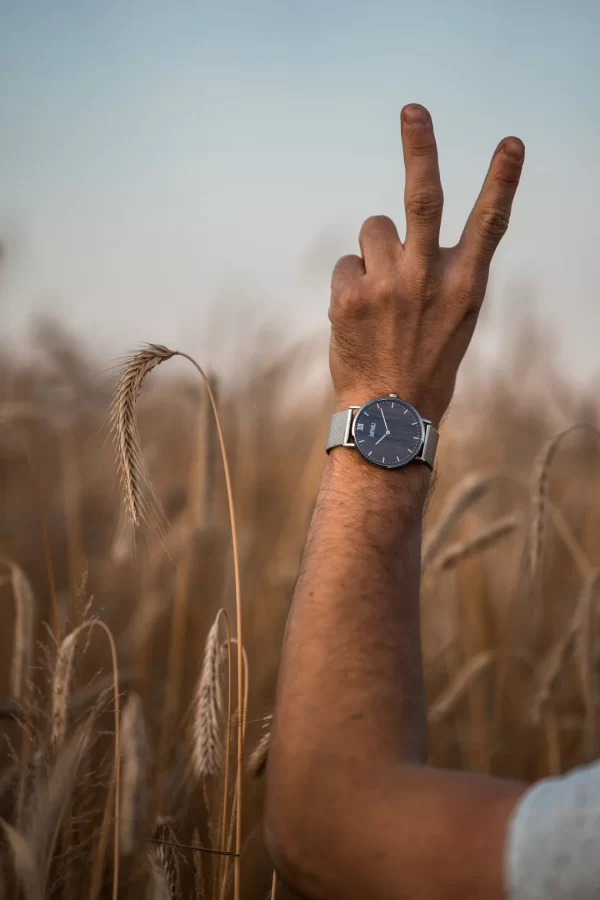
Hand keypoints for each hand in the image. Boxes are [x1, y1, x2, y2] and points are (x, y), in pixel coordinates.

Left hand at [329, 104, 523, 425]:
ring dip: (373, 251)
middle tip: (413, 111)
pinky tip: (358, 316)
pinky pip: (346, 263)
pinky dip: (350, 281)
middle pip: (423, 197)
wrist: (388, 415)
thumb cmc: (425, 365)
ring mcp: (388, 284)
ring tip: (379, 296)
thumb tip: (401, 233)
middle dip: (420, 148)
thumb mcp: (454, 320)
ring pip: (372, 230)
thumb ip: (440, 272)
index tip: (511, 143)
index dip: (502, 180)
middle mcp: (428, 277)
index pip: (489, 223)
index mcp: (466, 284)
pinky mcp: (350, 294)